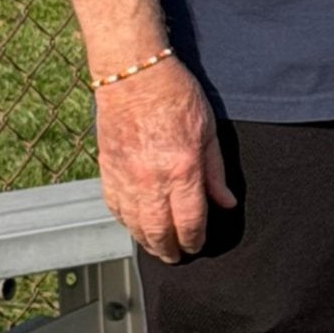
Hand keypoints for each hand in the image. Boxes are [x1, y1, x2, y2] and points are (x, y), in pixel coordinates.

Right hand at [94, 57, 236, 262]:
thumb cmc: (176, 96)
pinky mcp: (107, 170)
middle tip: (176, 257)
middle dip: (169, 250)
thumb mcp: (209, 132)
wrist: (133, 75)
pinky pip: (114, 206)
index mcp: (182, 171)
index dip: (195, 239)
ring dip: (146, 241)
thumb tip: (226, 203)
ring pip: (134, 224)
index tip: (198, 245)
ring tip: (156, 248)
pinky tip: (133, 225)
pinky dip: (124, 221)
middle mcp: (151, 180)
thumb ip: (216, 172)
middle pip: (159, 231)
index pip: (190, 221)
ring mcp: (126, 177)